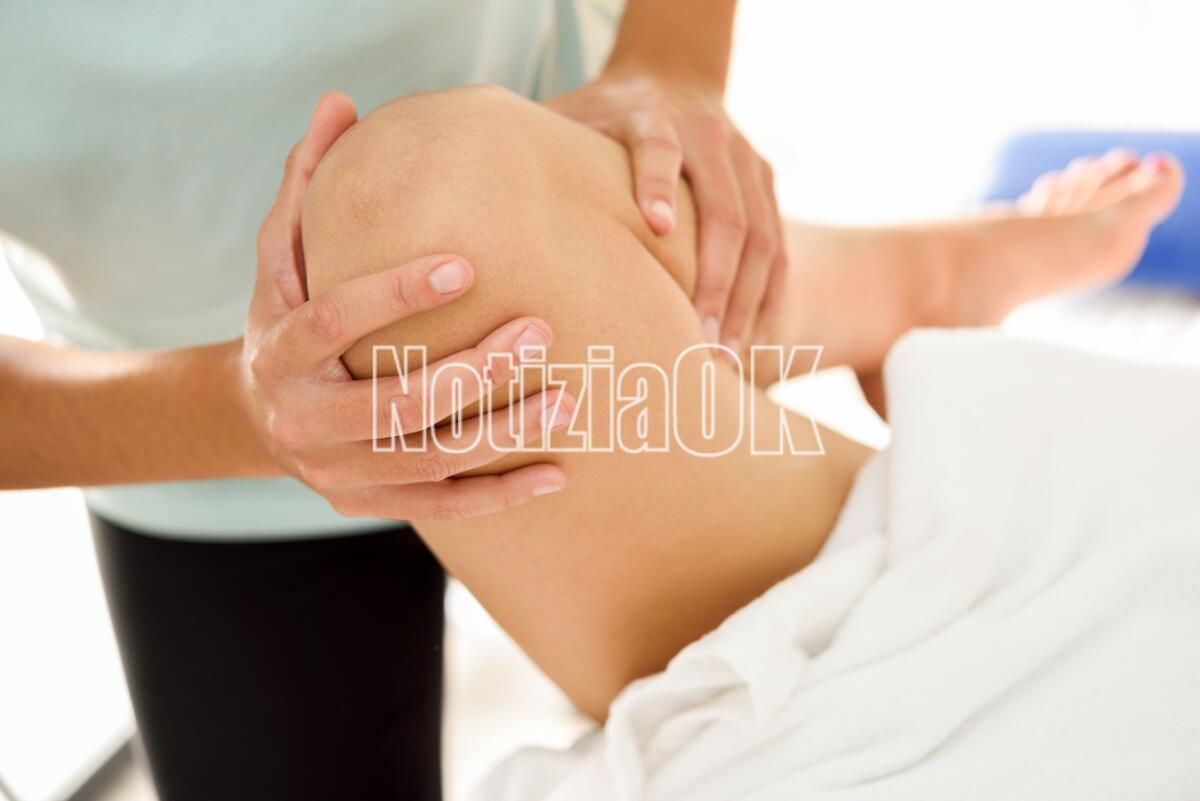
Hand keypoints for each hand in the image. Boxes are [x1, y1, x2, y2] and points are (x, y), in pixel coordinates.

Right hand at [241, 92, 571, 520]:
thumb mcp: (280, 254)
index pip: (333, 322)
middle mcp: (303, 419)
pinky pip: (440, 505)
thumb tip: (341, 104)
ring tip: (568, 401)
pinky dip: (498, 496)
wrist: (258, 415)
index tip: (466, 265)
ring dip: (501, 433)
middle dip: (474, 371)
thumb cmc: (286, 318)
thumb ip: (307, 184)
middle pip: (396, 403)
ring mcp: (336, 470)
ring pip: (427, 460)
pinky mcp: (366, 503)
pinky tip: (556, 474)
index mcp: (278, 351)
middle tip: (540, 333)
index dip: (395, 295)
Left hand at [546, 71, 787, 352]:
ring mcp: (746, 161)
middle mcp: (708, 137)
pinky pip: (781, 249)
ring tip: (726, 359)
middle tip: (699, 341)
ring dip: (748, 301)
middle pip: (726, 212)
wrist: (675, 73)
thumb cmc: (604, 114)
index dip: (659, 183)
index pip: (660, 149)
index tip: (656, 228)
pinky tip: (758, 345)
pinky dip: (772, 298)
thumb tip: (462, 208)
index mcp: (652, 118)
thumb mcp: (570, 119)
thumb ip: (537, 158)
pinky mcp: (767, 183)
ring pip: (763, 239)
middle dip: (715, 280)